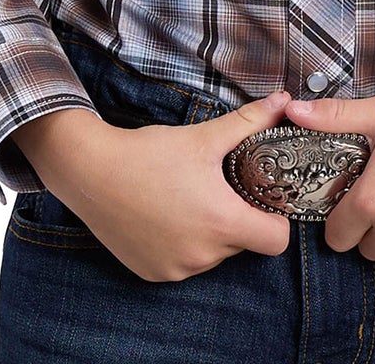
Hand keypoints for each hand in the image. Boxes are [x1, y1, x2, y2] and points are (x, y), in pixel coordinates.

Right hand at [15, 90, 294, 281]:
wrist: (91, 172)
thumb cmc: (149, 154)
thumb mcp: (203, 137)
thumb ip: (249, 121)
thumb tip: (283, 101)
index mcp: (221, 223)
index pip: (277, 240)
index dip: (276, 218)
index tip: (262, 196)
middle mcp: (202, 256)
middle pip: (244, 244)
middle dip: (239, 218)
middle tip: (221, 187)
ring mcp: (176, 270)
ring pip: (214, 255)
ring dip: (210, 232)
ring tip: (189, 198)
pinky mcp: (153, 274)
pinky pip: (184, 263)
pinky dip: (183, 243)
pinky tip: (166, 214)